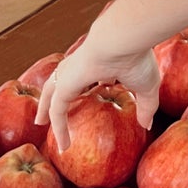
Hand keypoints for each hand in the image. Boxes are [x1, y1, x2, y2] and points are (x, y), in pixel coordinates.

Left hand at [36, 30, 160, 148]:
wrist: (122, 42)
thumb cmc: (137, 59)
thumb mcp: (145, 88)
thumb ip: (146, 107)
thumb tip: (147, 125)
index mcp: (100, 64)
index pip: (90, 75)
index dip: (90, 86)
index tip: (93, 93)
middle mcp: (81, 66)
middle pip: (64, 81)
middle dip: (56, 93)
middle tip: (48, 107)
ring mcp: (70, 74)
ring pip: (52, 93)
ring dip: (44, 107)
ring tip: (40, 121)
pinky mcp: (64, 86)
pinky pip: (57, 112)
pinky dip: (59, 128)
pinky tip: (62, 145)